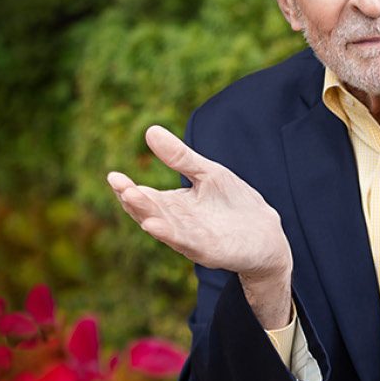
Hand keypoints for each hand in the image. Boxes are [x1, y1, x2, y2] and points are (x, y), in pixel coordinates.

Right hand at [106, 125, 292, 327]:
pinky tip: (156, 226)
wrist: (265, 232)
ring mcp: (192, 239)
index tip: (113, 176)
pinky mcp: (209, 251)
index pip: (145, 197)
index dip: (127, 189)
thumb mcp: (208, 173)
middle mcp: (177, 224)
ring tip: (133, 201)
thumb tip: (150, 130)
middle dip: (135, 201)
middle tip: (121, 187)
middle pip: (150, 212)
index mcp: (173, 205)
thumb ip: (180, 157)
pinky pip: (187, 243)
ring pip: (165, 228)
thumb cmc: (233, 203)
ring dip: (149, 217)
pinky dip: (170, 235)